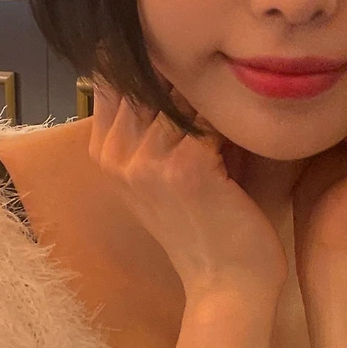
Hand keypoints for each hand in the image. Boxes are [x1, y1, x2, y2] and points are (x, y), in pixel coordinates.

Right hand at [89, 84, 288, 308]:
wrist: (225, 284)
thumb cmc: (203, 226)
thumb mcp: (161, 172)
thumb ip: (151, 125)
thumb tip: (165, 63)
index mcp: (104, 154)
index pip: (113, 79)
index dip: (149, 66)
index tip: (180, 66)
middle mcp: (116, 156)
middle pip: (147, 80)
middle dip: (185, 79)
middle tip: (214, 96)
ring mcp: (147, 162)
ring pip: (183, 97)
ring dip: (213, 103)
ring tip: (231, 125)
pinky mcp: (184, 167)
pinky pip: (211, 119)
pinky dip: (232, 127)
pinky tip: (242, 146)